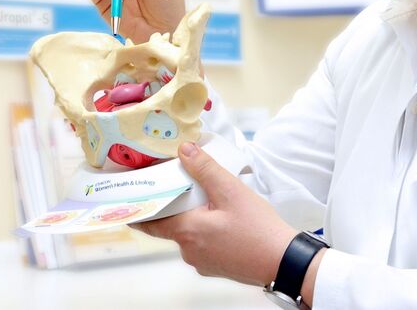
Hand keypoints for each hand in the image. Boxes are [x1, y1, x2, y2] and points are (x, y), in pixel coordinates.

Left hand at [135, 142, 296, 286]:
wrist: (285, 262)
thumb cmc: (259, 230)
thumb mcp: (230, 191)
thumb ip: (205, 169)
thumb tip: (184, 150)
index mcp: (187, 232)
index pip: (151, 221)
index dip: (141, 208)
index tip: (131, 199)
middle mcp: (189, 251)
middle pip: (172, 224)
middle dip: (176, 205)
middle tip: (181, 185)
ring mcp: (203, 262)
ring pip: (189, 233)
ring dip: (194, 217)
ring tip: (209, 199)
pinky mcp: (216, 266)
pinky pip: (203, 244)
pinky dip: (207, 230)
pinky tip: (223, 219)